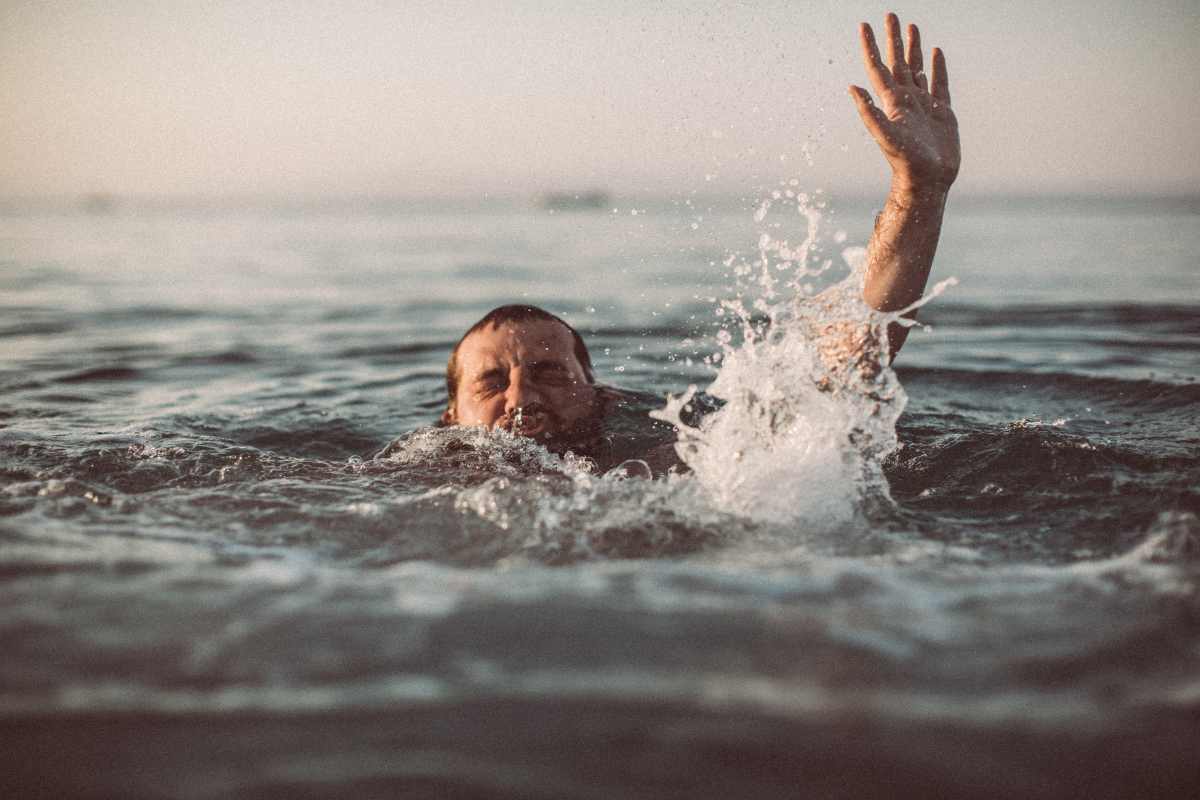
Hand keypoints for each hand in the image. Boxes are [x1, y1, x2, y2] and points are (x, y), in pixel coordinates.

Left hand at [850, 13, 959, 192]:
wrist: (928, 180)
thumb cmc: (906, 161)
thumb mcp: (885, 135)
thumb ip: (869, 112)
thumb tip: (851, 87)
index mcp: (891, 103)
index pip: (878, 68)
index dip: (870, 47)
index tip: (864, 25)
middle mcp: (905, 100)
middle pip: (898, 62)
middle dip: (893, 39)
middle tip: (890, 15)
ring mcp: (923, 105)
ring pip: (917, 69)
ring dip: (913, 48)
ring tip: (911, 27)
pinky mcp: (941, 112)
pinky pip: (938, 83)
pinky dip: (936, 67)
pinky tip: (935, 53)